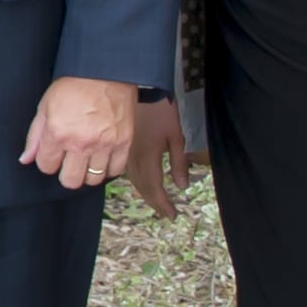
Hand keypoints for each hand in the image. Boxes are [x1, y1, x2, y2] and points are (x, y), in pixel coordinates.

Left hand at [20, 76, 135, 190]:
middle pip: (70, 181)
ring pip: (93, 179)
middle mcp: (81, 143)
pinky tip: (103, 158)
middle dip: (66, 174)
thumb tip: (25, 159)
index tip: (53, 153)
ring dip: (88, 172)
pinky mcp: (123, 143)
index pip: (46, 167)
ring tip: (87, 159)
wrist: (105, 71)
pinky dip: (109, 168)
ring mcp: (104, 144)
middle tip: (69, 161)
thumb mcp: (45, 106)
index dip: (48, 161)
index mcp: (58, 133)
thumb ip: (34, 136)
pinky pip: (115, 170)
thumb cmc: (73, 85)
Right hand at [122, 96, 189, 219]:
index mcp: (149, 158)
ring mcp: (127, 155)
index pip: (155, 189)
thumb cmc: (161, 111)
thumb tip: (182, 187)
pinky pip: (130, 173)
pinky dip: (139, 184)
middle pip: (143, 189)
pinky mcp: (124, 149)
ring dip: (146, 195)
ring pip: (135, 183)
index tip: (173, 216)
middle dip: (156, 203)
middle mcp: (134, 160)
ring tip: (158, 204)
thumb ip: (179, 162)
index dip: (163, 204)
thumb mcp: (176, 136)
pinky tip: (144, 186)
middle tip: (167, 214)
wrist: (140, 90)